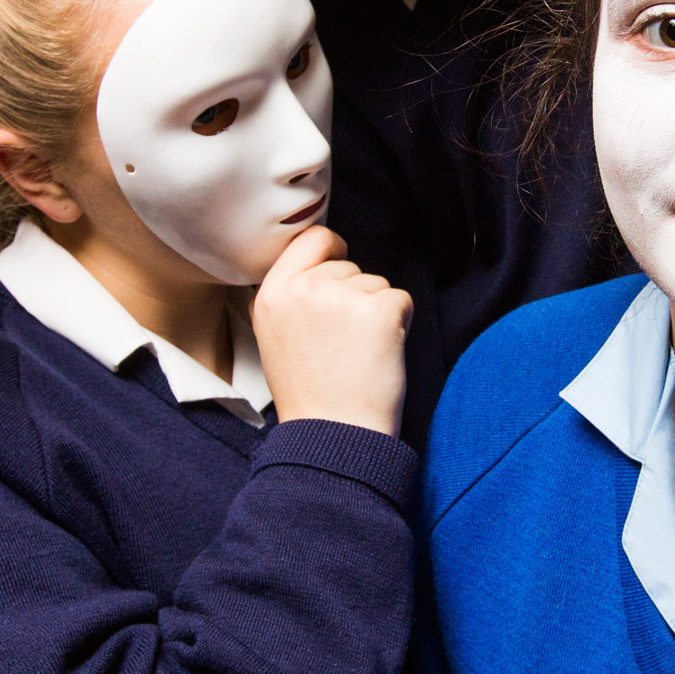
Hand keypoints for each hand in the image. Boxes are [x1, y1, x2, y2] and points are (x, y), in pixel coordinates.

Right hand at [253, 225, 411, 435]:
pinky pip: (401, 300)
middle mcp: (304, 289)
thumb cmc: (310, 393)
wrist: (334, 435)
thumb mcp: (274, 335)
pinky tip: (378, 354)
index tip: (339, 267)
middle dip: (355, 296)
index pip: (312, 238)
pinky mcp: (380, 311)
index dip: (332, 250)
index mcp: (272, 293)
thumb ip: (293, 296)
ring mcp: (343, 297)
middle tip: (343, 344)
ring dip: (376, 313)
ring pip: (376, 283)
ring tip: (357, 354)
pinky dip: (400, 324)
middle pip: (349, 266)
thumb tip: (324, 266)